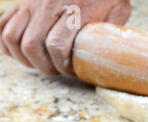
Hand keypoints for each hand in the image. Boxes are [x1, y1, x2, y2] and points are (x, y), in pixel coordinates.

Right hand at [0, 0, 130, 75]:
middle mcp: (48, 5)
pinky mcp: (23, 2)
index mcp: (75, 10)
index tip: (70, 70)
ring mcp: (32, 3)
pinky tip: (20, 51)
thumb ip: (111, 30)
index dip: (62, 65)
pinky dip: (6, 41)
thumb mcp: (118, 9)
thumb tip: (111, 53)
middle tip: (55, 71)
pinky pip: (2, 24)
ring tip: (39, 63)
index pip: (57, 46)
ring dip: (23, 57)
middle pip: (31, 45)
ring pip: (12, 36)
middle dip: (43, 66)